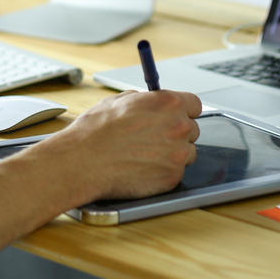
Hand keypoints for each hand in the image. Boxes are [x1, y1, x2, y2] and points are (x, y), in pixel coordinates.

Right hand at [33, 90, 201, 202]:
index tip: (178, 115)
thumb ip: (145, 101)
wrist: (84, 161)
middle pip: (192, 129)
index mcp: (168, 103)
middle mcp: (178, 127)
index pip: (195, 105)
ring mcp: (178, 154)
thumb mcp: (120, 101)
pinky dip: (163, 172)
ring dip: (173, 154)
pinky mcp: (172, 177)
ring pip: (187, 153)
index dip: (184, 111)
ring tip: (145, 155)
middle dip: (177, 133)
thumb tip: (151, 103)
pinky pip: (176, 173)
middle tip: (155, 138)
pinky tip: (142, 168)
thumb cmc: (96, 131)